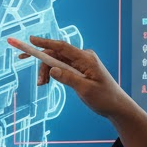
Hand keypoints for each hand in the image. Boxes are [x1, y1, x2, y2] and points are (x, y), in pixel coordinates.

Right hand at [15, 36, 146, 146]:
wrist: (116, 106)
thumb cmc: (104, 98)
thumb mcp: (85, 90)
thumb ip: (68, 78)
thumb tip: (53, 69)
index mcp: (86, 58)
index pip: (62, 47)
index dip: (45, 42)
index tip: (30, 40)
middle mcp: (83, 57)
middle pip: (56, 54)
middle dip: (43, 64)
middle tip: (37, 80)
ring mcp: (81, 63)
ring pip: (57, 61)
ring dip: (47, 71)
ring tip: (43, 85)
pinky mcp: (79, 69)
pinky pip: (62, 66)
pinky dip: (53, 73)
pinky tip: (48, 81)